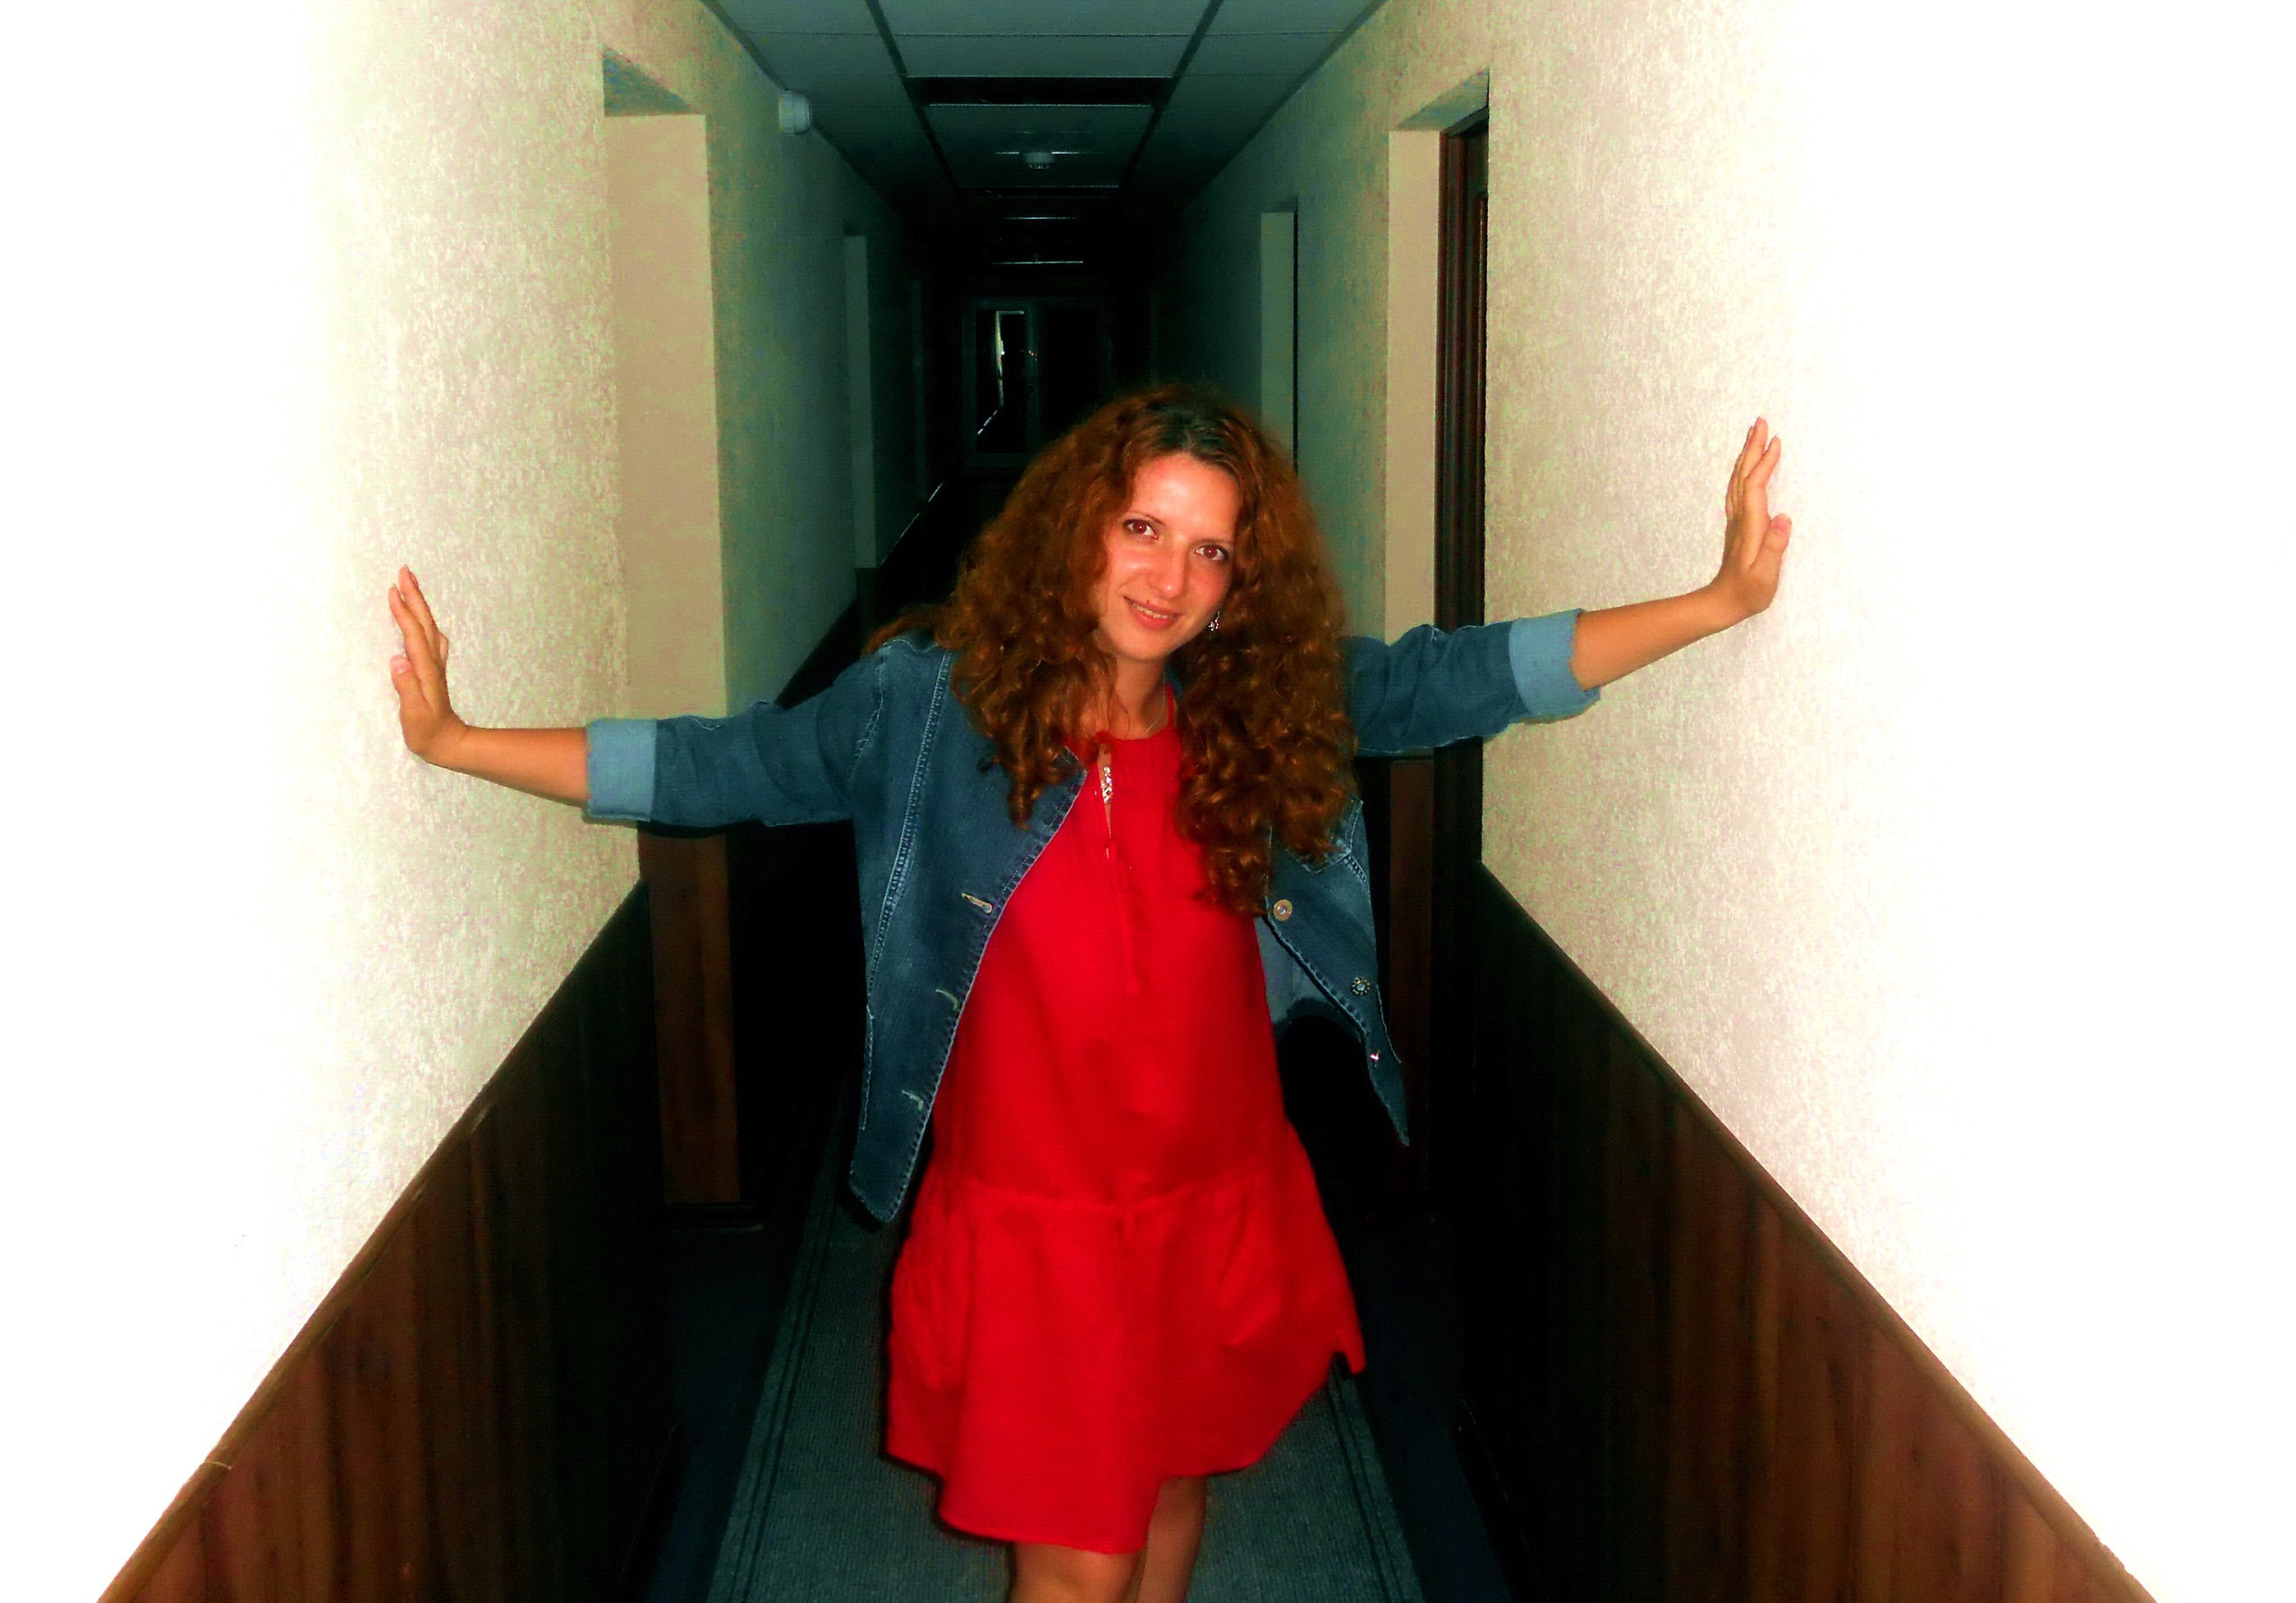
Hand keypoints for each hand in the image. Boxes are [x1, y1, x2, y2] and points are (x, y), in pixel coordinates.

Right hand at [388, 567, 464, 762]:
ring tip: (411, 585)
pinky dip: (423, 620)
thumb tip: (397, 659)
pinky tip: (421, 618)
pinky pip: (429, 636)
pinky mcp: (433, 670)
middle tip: (404, 571)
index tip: (393, 589)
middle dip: (415, 596)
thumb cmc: (427, 732)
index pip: (413, 633)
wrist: (449, 743)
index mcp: (425, 669)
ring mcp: (435, 665)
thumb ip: (406, 687)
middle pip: (424, 622)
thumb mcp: (414, 714)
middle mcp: (432, 662)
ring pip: (429, 626)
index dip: (404, 611)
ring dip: (420, 604)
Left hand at [1711, 418, 1792, 622]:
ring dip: (1746, 456)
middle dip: (1752, 448)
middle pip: (1743, 475)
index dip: (1765, 463)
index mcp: (1750, 526)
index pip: (1756, 486)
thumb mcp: (1765, 575)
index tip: (1776, 441)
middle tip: (1760, 422)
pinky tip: (1747, 468)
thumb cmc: (1748, 593)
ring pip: (1738, 480)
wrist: (1722, 603)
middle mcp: (1740, 519)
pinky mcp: (1737, 526)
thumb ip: (1774, 547)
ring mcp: (1736, 521)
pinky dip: (1744, 472)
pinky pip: (1738, 490)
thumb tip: (1783, 518)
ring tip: (1754, 435)